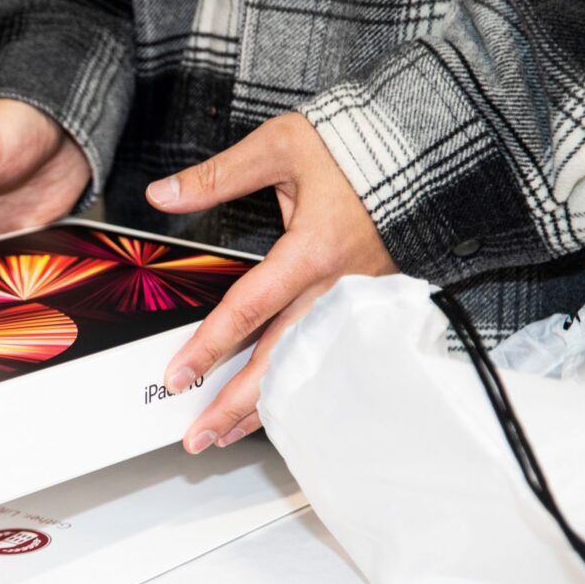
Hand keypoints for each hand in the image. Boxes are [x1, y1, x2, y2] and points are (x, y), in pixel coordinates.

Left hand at [146, 112, 397, 453]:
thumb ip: (218, 176)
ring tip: (221, 435)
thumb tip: (162, 194)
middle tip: (196, 437)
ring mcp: (355, 305)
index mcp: (313, 250)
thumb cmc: (354, 148)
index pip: (250, 309)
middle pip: (279, 361)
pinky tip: (268, 411)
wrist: (423, 154)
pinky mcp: (365, 311)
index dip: (210, 347)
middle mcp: (336, 289)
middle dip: (233, 404)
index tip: (178, 377)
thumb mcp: (281, 146)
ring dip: (261, 409)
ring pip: (304, 371)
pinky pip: (325, 360)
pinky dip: (295, 390)